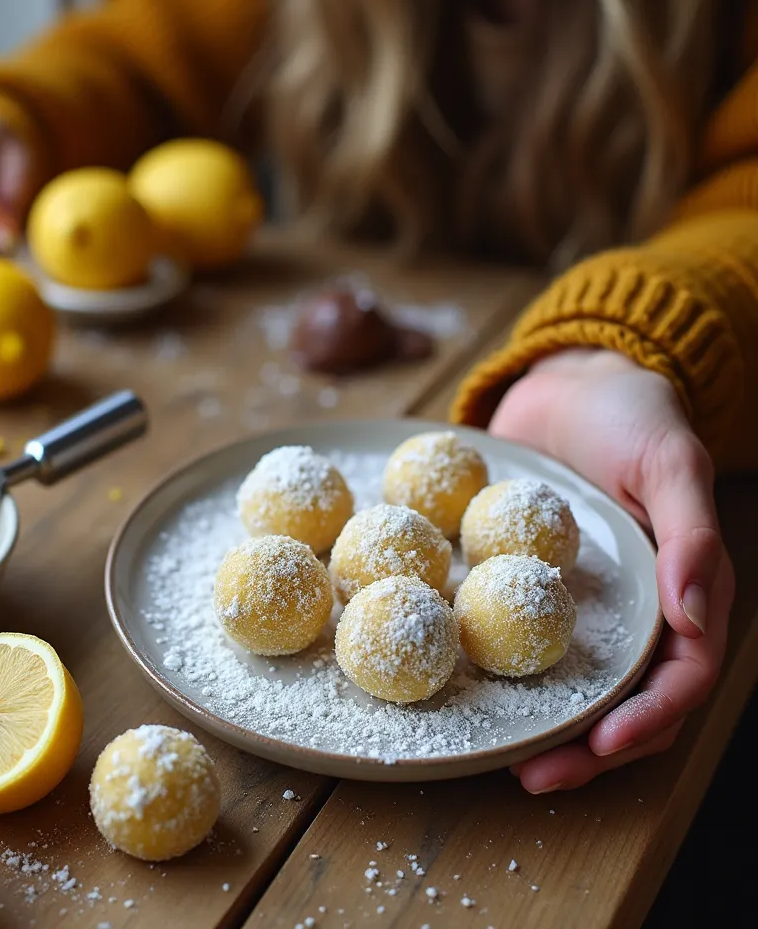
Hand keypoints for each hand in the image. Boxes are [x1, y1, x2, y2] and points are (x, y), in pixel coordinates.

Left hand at [488, 349, 734, 790]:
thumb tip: (696, 619)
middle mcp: (631, 610)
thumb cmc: (634, 416)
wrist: (571, 381)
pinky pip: (513, 632)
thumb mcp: (670, 463)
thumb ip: (689, 535)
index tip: (604, 744)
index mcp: (679, 592)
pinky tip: (461, 686)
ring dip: (542, 726)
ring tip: (501, 759)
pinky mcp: (524, 582)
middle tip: (534, 776)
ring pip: (567, 682)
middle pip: (621, 700)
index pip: (679, 677)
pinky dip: (498, 667)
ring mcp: (574, 601)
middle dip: (587, 748)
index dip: (648, 719)